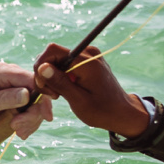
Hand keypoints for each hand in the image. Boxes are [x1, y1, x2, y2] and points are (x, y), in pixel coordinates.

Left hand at [0, 64, 52, 138]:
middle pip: (38, 93)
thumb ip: (2, 99)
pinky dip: (26, 121)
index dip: (43, 98)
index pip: (34, 81)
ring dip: (30, 120)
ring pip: (35, 103)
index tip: (45, 117)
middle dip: (33, 114)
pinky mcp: (13, 96)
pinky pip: (28, 108)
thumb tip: (27, 95)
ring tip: (18, 133)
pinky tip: (19, 131)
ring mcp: (13, 85)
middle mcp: (11, 75)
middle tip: (19, 131)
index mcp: (3, 72)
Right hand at [34, 43, 149, 137]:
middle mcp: (87, 52)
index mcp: (86, 61)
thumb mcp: (78, 100)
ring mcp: (88, 55)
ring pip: (57, 59)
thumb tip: (41, 67)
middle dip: (45, 74)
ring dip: (52, 77)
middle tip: (53, 95)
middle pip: (53, 54)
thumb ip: (60, 82)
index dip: (41, 66)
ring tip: (60, 95)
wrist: (122, 112)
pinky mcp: (87, 60)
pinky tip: (66, 91)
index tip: (43, 86)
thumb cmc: (102, 110)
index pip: (52, 50)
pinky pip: (65, 63)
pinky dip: (60, 76)